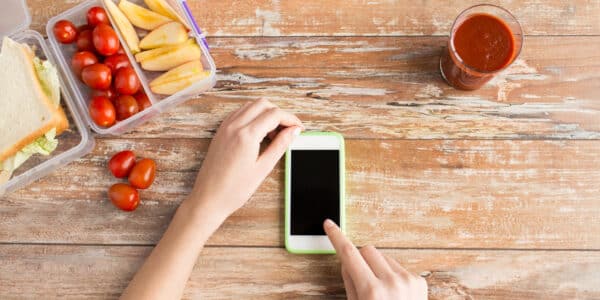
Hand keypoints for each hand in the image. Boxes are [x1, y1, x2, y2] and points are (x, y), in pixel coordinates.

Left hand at [188, 99, 302, 220]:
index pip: (274, 114)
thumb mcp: (263, 168)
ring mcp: (225, 127)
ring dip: (266, 113)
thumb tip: (294, 131)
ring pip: (251, 105)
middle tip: (288, 130)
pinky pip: (239, 113)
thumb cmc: (234, 189)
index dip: (291, 119)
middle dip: (279, 113)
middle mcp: (234, 126)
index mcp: (246, 135)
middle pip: (263, 104)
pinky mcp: (221, 131)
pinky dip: (253, 116)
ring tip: (274, 133)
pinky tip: (259, 132)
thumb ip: (280, 145)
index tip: (298, 128)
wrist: (209, 198)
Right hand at [324, 220, 427, 299]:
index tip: (330, 225)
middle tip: (359, 277)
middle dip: (360, 259)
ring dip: (377, 267)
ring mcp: (407, 280)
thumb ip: (349, 282)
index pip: (349, 253)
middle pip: (367, 250)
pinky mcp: (419, 281)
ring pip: (383, 257)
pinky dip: (392, 275)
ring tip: (380, 291)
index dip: (337, 237)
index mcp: (371, 290)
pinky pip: (398, 267)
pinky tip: (393, 294)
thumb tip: (347, 261)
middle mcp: (391, 282)